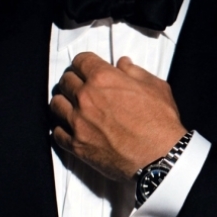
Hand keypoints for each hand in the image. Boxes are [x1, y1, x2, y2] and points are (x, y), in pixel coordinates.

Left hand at [49, 52, 186, 179]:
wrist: (159, 156)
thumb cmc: (160, 123)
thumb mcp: (155, 87)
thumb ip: (135, 72)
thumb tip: (123, 64)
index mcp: (104, 79)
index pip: (80, 60)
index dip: (84, 62)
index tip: (87, 66)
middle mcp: (86, 97)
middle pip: (66, 80)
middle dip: (73, 80)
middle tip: (81, 85)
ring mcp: (78, 122)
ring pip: (56, 104)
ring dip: (64, 101)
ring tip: (72, 105)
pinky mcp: (76, 145)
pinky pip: (57, 132)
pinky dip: (62, 128)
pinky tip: (71, 127)